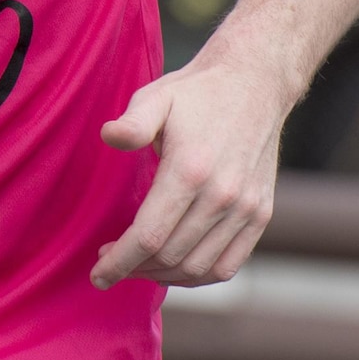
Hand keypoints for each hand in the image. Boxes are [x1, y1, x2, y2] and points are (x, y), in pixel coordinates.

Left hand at [90, 56, 287, 288]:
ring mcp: (245, 208)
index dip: (119, 262)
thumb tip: (109, 136)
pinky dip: (199, 276)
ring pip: (199, 268)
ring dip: (163, 276)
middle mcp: (221, 195)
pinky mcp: (261, 214)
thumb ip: (132, 122)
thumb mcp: (156, 97)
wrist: (255, 83)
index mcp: (190, 169)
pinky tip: (174, 268)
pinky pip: (229, 265)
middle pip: (170, 256)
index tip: (97, 274)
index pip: (148, 236)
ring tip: (139, 266)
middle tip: (110, 262)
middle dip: (133, 268)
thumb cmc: (196, 93)